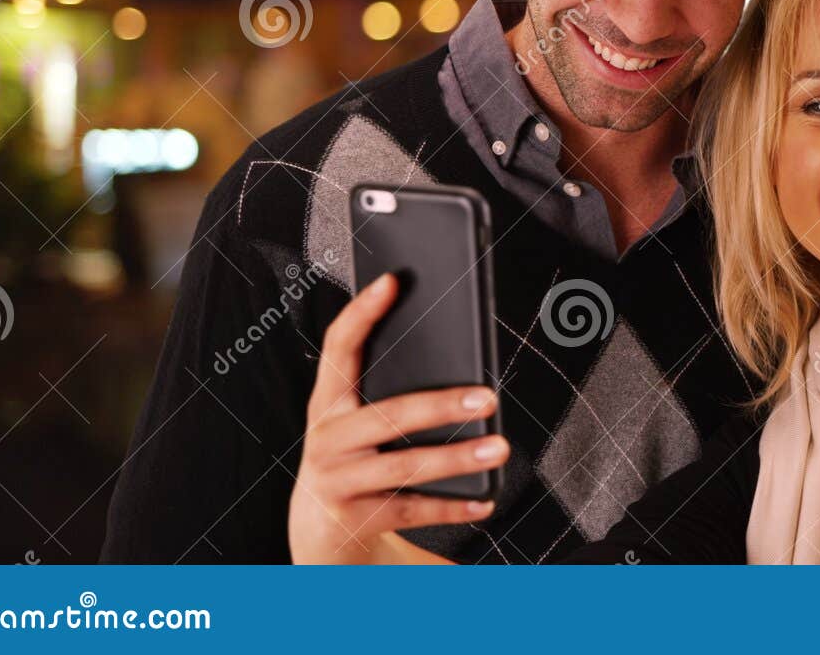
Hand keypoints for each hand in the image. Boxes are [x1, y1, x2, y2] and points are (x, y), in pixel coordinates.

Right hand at [288, 273, 507, 564]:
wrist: (321, 535)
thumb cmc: (356, 461)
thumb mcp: (358, 424)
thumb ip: (389, 392)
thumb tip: (458, 364)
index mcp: (328, 402)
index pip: (338, 347)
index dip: (362, 313)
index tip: (392, 282)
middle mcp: (328, 438)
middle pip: (388, 415)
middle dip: (441, 406)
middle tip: (487, 398)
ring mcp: (337, 480)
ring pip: (404, 466)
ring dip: (457, 458)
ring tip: (499, 448)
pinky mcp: (354, 519)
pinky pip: (412, 509)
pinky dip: (452, 506)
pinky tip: (484, 500)